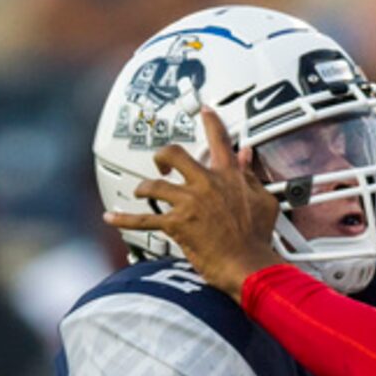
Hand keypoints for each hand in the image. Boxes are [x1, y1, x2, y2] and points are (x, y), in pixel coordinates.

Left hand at [102, 107, 282, 294]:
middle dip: (164, 156)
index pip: (219, 140)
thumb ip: (252, 177)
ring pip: (154, 185)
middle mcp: (204, 183)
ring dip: (144, 187)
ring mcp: (188, 202)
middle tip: (162, 162)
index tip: (205, 112)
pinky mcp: (176, 224)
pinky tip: (111, 218)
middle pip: (175, 154)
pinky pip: (143, 220)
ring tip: (140, 191)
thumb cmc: (257, 239)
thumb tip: (247, 158)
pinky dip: (125, 219)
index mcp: (228, 176)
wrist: (248, 264)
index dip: (211, 122)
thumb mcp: (263, 202)